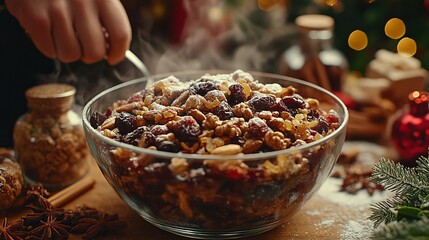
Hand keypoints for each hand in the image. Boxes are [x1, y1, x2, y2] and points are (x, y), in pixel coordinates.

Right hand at [5, 0, 131, 64]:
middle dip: (90, 56)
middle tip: (85, 47)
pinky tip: (50, 33)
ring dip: (68, 52)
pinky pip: (50, 50)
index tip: (114, 57)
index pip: (120, 34)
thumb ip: (107, 17)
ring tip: (64, 37)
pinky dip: (49, 47)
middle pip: (95, 52)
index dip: (118, 52)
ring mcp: (57, 10)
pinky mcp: (36, 17)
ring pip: (71, 55)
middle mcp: (82, 2)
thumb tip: (112, 48)